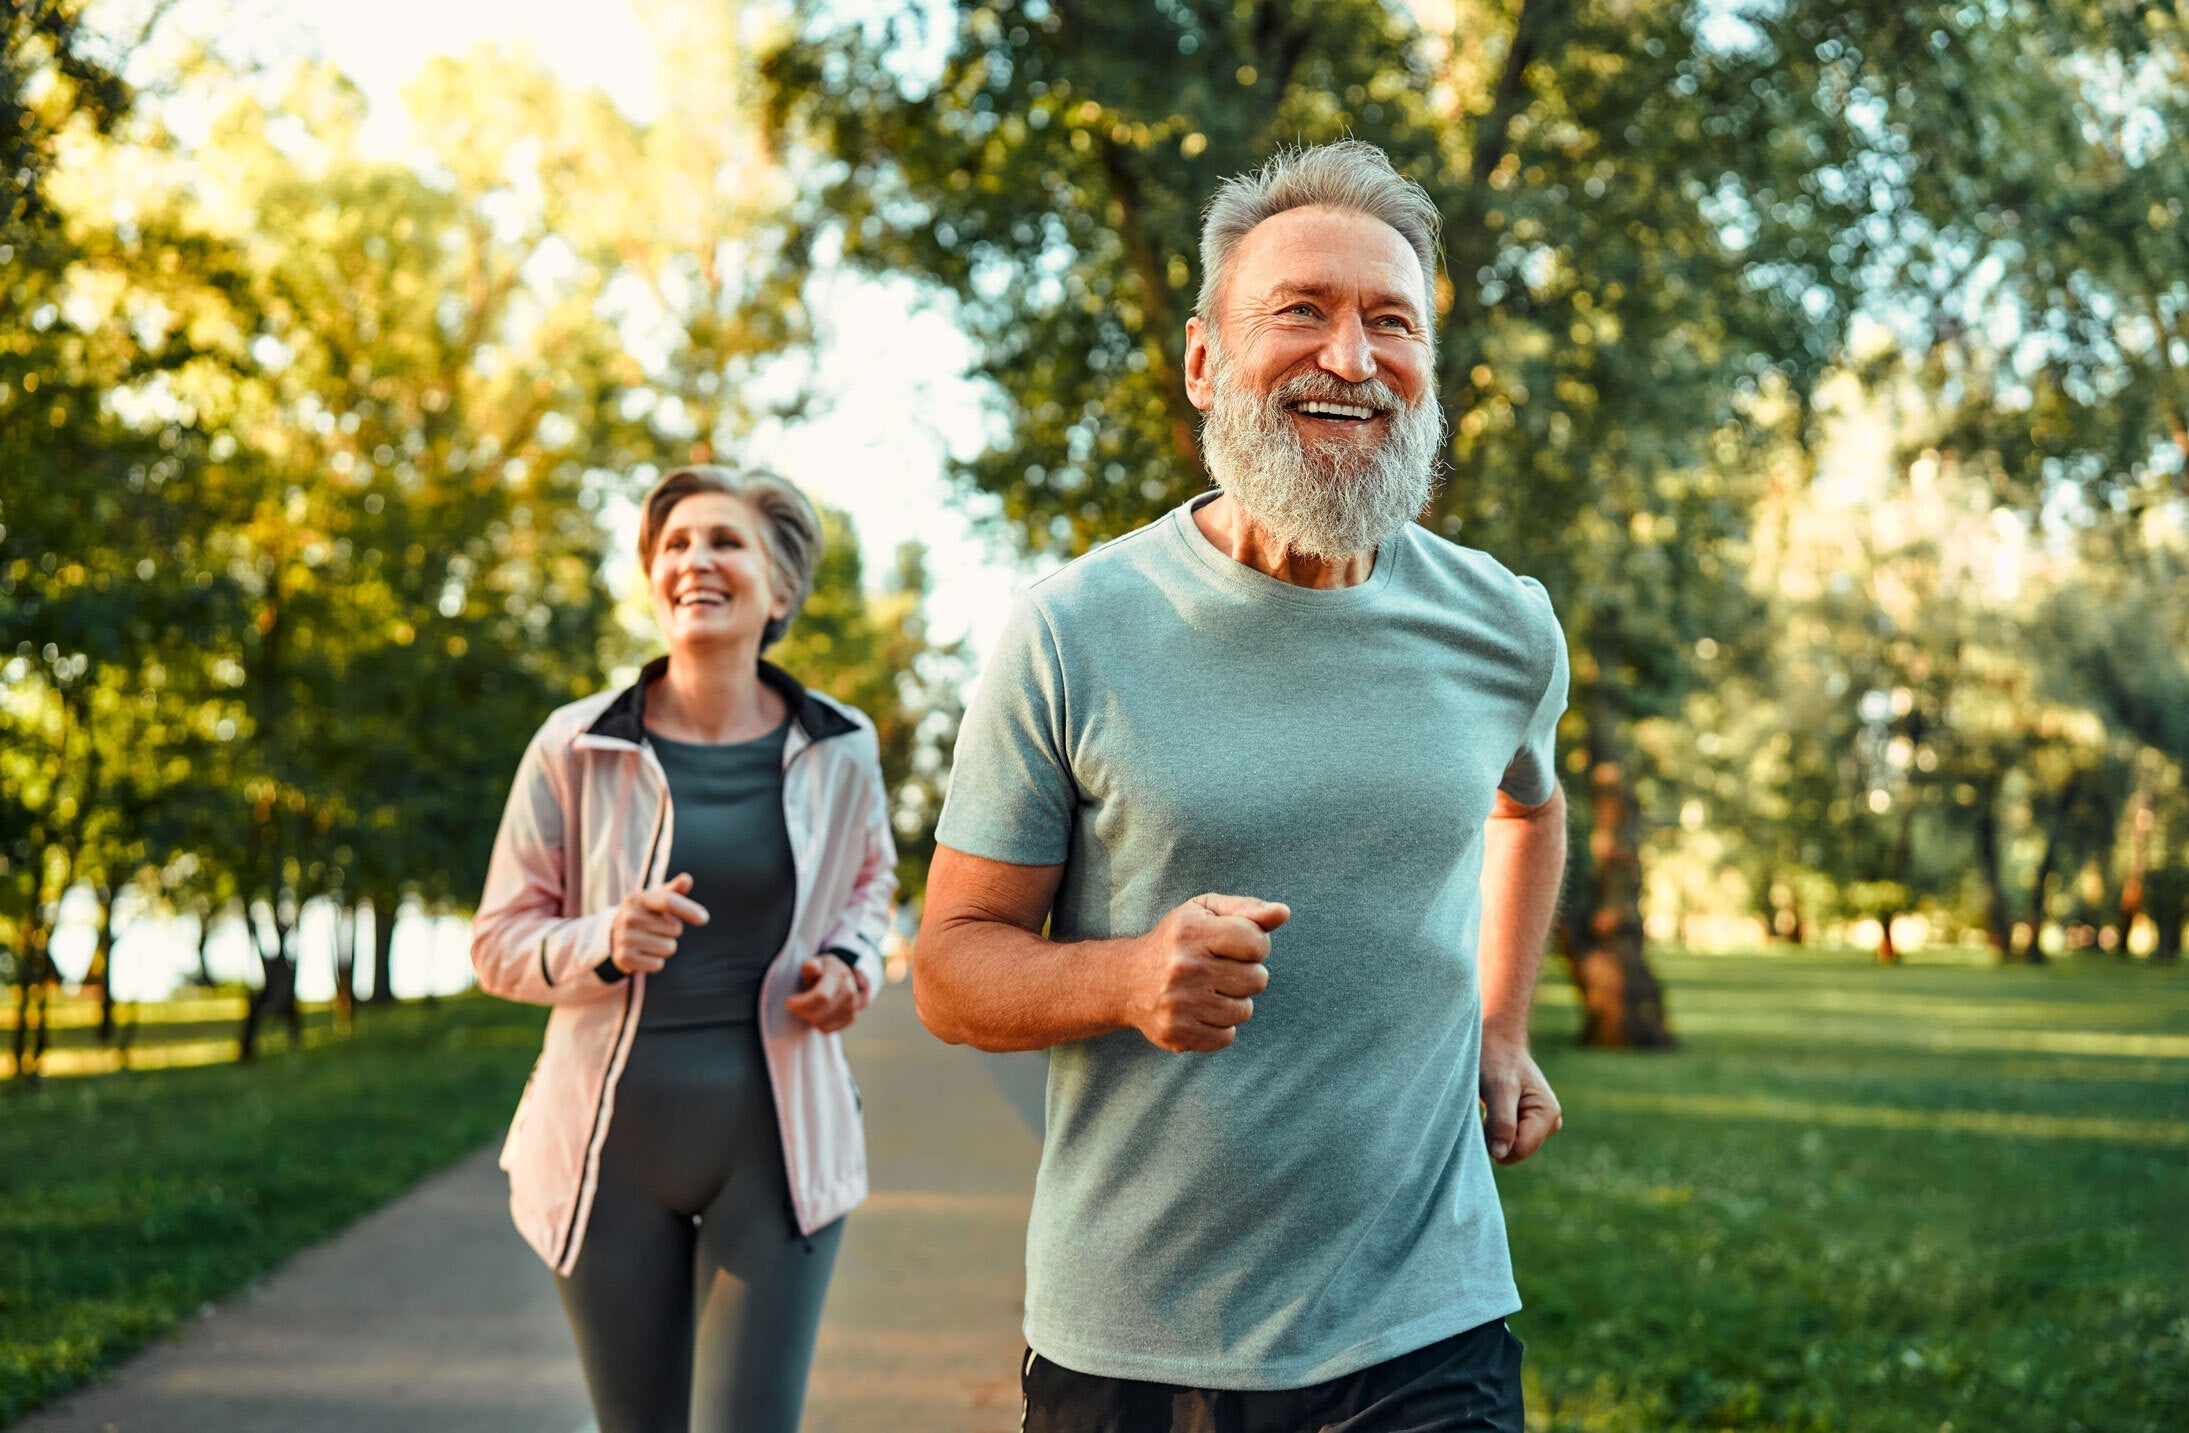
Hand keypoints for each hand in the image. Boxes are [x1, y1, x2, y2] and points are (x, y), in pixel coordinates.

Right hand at [608, 873, 708, 974]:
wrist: (614, 937)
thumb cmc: (644, 915)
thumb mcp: (655, 900)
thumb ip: (673, 890)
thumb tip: (686, 880)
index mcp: (638, 898)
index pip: (667, 901)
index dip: (688, 909)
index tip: (704, 919)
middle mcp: (629, 917)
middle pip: (675, 929)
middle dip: (672, 931)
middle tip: (656, 929)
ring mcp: (624, 937)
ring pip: (668, 948)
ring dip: (665, 947)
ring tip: (650, 941)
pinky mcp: (624, 958)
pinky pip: (658, 964)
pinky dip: (656, 962)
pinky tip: (644, 954)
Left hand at [786, 956, 860, 1032]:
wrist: (840, 977)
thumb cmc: (822, 970)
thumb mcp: (815, 963)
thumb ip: (810, 966)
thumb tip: (812, 968)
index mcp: (840, 975)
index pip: (821, 997)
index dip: (802, 1003)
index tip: (789, 1002)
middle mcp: (849, 991)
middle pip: (819, 1014)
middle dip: (802, 1012)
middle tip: (796, 1005)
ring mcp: (852, 1006)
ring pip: (822, 1024)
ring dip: (809, 1018)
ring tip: (807, 1006)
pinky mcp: (851, 1018)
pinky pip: (828, 1030)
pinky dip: (818, 1024)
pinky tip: (816, 1012)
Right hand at [1125, 893, 1289, 1052]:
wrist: (1126, 980)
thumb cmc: (1177, 940)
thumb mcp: (1205, 911)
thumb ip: (1247, 909)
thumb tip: (1283, 912)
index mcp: (1191, 930)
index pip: (1256, 942)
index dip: (1256, 945)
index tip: (1239, 946)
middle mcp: (1183, 966)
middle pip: (1257, 979)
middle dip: (1247, 974)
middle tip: (1222, 970)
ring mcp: (1178, 1003)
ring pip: (1244, 1010)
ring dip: (1235, 1001)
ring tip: (1211, 990)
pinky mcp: (1176, 1033)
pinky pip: (1226, 1037)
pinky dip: (1220, 1026)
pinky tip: (1201, 1011)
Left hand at [1479, 1032, 1561, 1163]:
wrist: (1493, 1041)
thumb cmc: (1496, 1059)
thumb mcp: (1498, 1087)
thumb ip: (1502, 1121)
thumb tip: (1500, 1154)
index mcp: (1549, 1114)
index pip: (1519, 1150)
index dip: (1496, 1138)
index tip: (1488, 1111)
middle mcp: (1549, 1123)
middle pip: (1514, 1152)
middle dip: (1495, 1134)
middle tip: (1489, 1104)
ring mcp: (1537, 1125)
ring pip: (1507, 1148)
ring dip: (1492, 1130)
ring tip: (1491, 1103)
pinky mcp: (1525, 1124)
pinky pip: (1504, 1141)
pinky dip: (1491, 1128)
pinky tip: (1491, 1108)